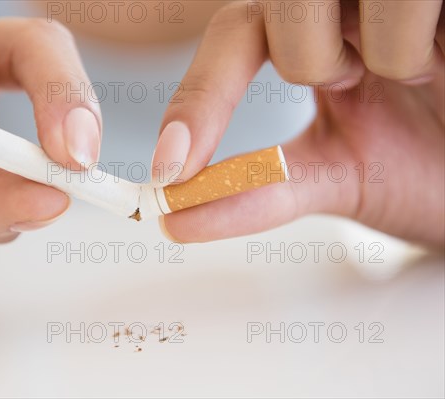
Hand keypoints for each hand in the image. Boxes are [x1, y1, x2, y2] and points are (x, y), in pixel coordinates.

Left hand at [153, 0, 443, 246]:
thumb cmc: (420, 164)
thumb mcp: (332, 177)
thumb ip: (258, 190)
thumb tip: (178, 217)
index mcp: (302, 37)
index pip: (230, 39)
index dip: (198, 101)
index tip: (171, 170)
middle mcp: (334, 3)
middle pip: (275, 6)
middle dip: (309, 60)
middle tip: (353, 83)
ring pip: (324, 0)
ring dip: (377, 57)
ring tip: (414, 75)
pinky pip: (405, 4)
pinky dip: (419, 49)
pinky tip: (440, 57)